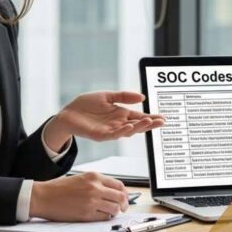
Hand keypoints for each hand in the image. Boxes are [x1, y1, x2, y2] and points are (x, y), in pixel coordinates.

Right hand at [30, 172, 128, 221]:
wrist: (43, 197)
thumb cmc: (59, 188)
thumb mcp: (81, 178)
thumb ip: (96, 183)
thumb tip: (112, 192)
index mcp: (94, 177)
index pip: (119, 185)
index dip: (124, 193)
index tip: (124, 197)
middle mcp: (95, 188)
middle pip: (120, 197)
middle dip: (124, 203)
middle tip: (123, 207)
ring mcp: (91, 201)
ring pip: (115, 208)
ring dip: (115, 211)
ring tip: (111, 212)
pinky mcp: (86, 214)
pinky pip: (104, 217)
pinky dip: (106, 217)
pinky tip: (102, 216)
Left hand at [44, 91, 164, 150]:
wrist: (67, 113)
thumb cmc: (86, 105)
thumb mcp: (107, 96)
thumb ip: (123, 96)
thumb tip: (142, 97)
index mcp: (121, 114)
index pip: (139, 116)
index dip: (151, 117)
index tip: (163, 117)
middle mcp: (118, 124)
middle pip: (137, 125)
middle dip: (150, 124)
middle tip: (162, 121)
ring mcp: (110, 130)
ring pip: (128, 131)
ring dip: (138, 127)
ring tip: (148, 122)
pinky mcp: (100, 135)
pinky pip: (113, 135)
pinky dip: (122, 131)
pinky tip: (129, 126)